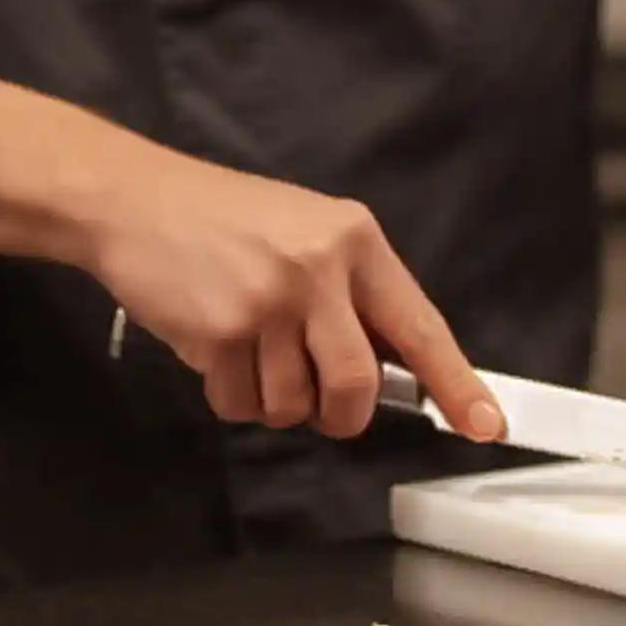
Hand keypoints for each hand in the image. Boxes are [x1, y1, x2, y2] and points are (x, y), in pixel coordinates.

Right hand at [86, 157, 501, 442]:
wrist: (138, 201)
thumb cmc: (226, 221)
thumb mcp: (310, 234)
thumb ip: (353, 295)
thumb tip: (393, 368)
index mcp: (357, 241)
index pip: (419, 325)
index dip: (455, 382)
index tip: (486, 424)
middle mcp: (322, 269)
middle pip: (356, 385)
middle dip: (339, 413)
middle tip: (318, 401)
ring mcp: (271, 300)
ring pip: (294, 404)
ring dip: (272, 399)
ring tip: (249, 346)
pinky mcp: (222, 330)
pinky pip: (241, 406)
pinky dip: (230, 395)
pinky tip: (217, 349)